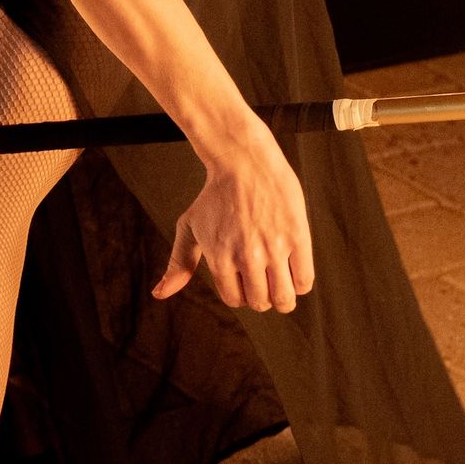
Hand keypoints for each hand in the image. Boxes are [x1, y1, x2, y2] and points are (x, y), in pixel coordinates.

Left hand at [153, 116, 313, 312]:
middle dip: (262, 296)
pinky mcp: (297, 236)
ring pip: (284, 299)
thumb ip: (179, 263)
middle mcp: (246, 255)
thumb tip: (160, 294)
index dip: (240, 294)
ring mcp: (273, 247)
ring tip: (280, 281)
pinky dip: (300, 283)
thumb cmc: (214, 196)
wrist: (244, 161)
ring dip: (282, 297)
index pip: (235, 300)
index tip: (243, 279)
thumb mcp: (189, 227)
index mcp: (219, 257)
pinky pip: (305, 281)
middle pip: (261, 302)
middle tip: (262, 278)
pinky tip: (293, 269)